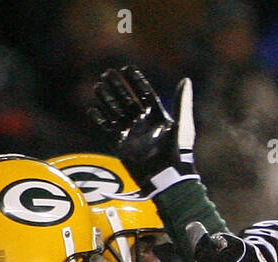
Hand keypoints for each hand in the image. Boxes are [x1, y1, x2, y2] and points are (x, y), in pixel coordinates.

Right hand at [89, 66, 196, 196]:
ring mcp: (132, 132)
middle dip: (118, 86)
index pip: (144, 93)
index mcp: (158, 115)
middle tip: (107, 72)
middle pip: (127, 99)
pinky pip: (108, 128)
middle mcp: (143, 122)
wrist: (166, 176)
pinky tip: (92, 109)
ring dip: (107, 98)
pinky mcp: (122, 143)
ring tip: (97, 86)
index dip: (136, 81)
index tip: (127, 68)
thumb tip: (186, 79)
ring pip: (116, 111)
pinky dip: (100, 119)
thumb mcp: (182, 124)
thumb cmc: (177, 151)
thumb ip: (182, 102)